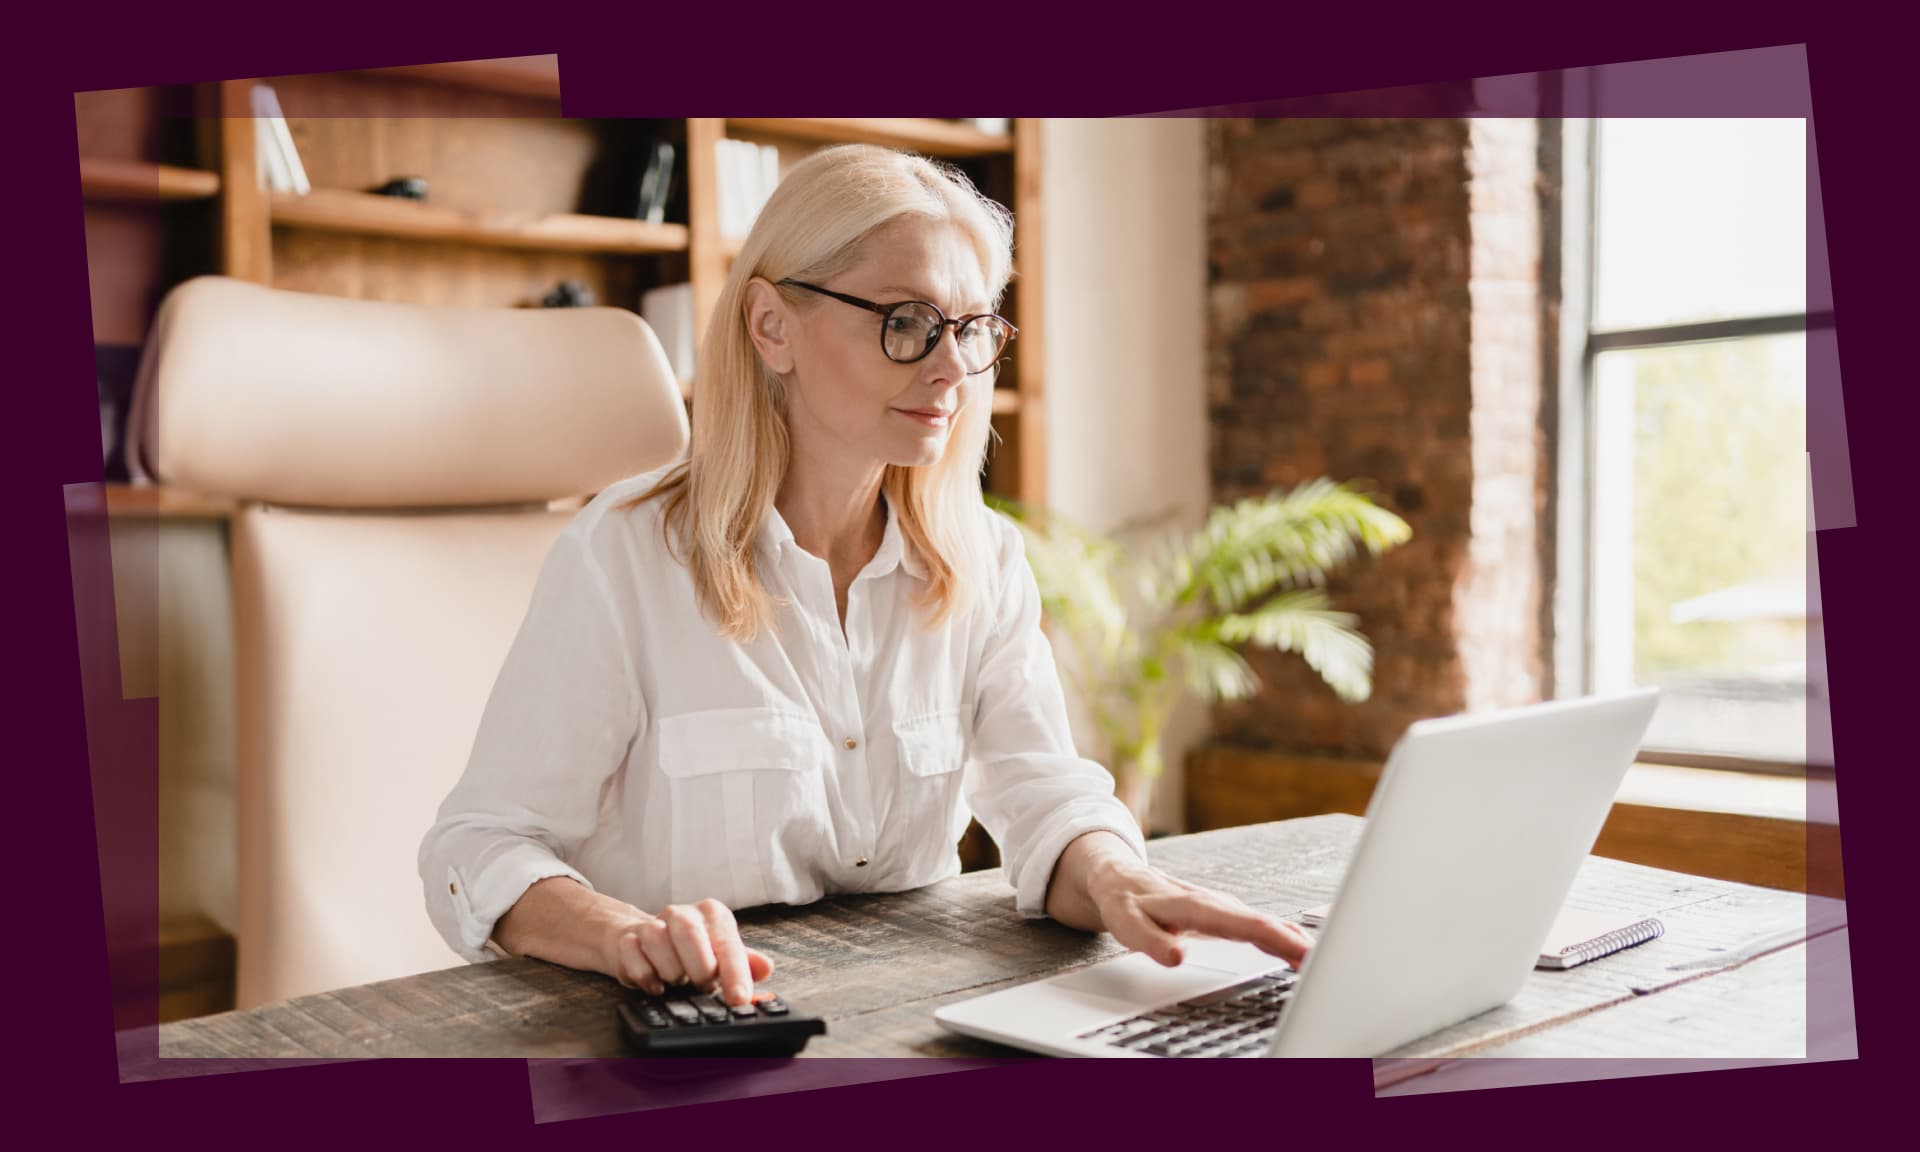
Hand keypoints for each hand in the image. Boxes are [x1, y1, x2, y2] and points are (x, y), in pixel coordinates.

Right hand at [603, 898, 773, 1004]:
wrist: (639, 940)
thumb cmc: (688, 950)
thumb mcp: (720, 955)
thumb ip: (744, 962)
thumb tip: (765, 968)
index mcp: (711, 914)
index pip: (726, 941)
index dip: (734, 972)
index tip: (739, 998)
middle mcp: (681, 913)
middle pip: (690, 933)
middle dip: (698, 968)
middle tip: (702, 986)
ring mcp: (651, 924)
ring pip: (658, 942)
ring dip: (670, 972)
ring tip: (677, 981)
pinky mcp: (626, 940)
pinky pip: (633, 957)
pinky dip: (646, 976)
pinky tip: (655, 985)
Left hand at [1087, 860, 1311, 969]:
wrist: (1118, 879)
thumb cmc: (1124, 903)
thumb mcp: (1126, 924)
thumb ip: (1150, 942)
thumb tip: (1177, 957)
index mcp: (1194, 906)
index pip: (1242, 924)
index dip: (1274, 938)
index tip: (1300, 952)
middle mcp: (1213, 903)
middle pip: (1260, 923)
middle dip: (1294, 942)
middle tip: (1325, 964)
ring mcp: (1220, 907)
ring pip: (1262, 922)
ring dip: (1291, 940)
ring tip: (1320, 961)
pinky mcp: (1222, 913)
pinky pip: (1256, 924)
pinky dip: (1279, 936)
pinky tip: (1296, 948)